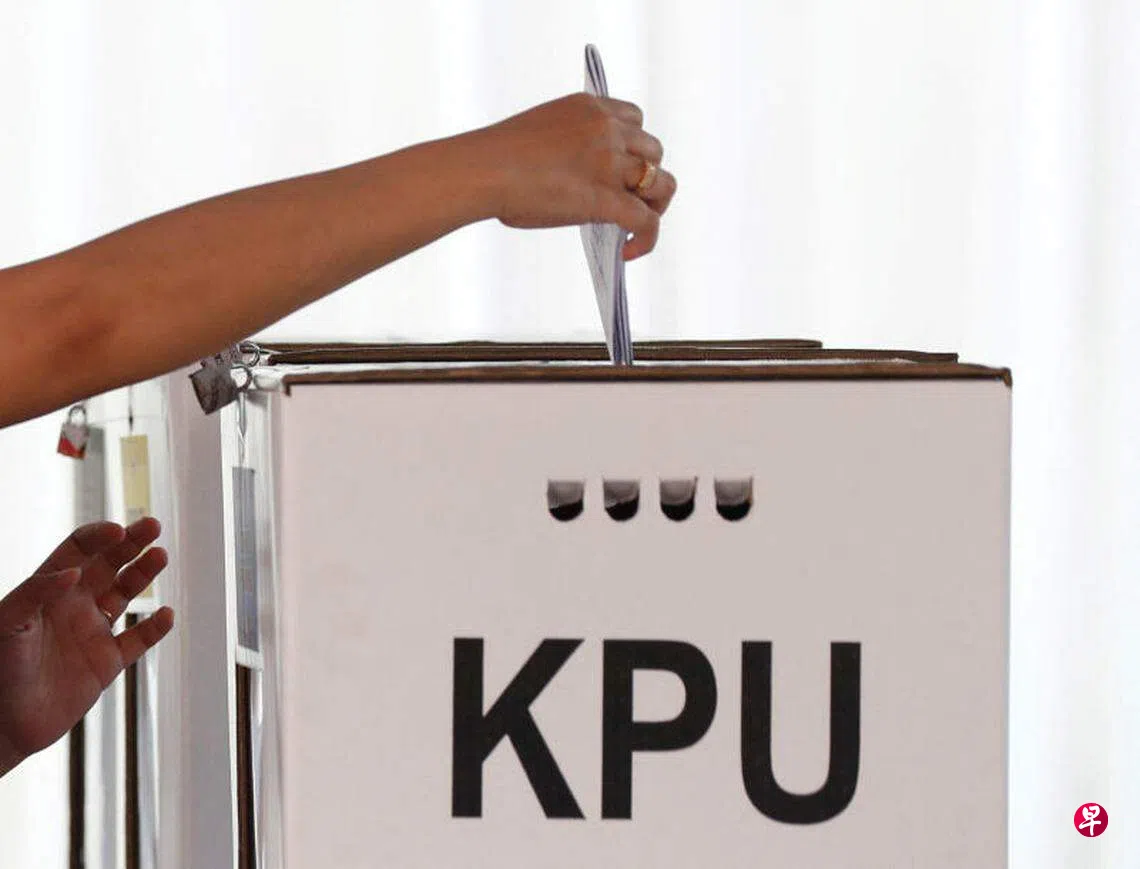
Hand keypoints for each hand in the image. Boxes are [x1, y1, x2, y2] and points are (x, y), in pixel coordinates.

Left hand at [0, 518, 173, 775]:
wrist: (2, 725)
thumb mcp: (6, 624)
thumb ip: (36, 593)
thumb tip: (75, 571)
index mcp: (49, 590)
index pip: (78, 550)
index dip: (98, 536)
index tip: (117, 530)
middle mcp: (74, 605)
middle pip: (109, 563)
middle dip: (131, 542)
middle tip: (153, 525)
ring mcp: (93, 632)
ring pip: (127, 592)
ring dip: (145, 573)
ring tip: (160, 555)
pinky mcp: (107, 662)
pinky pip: (138, 639)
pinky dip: (155, 627)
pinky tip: (167, 614)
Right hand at [476, 93, 677, 259]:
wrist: (482, 170)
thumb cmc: (496, 157)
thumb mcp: (544, 134)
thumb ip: (574, 149)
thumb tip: (586, 186)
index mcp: (589, 108)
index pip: (634, 119)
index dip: (634, 145)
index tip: (624, 163)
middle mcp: (607, 130)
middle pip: (653, 151)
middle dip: (646, 175)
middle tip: (631, 198)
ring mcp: (610, 164)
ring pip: (661, 184)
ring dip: (655, 205)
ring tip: (637, 225)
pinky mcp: (607, 198)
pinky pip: (646, 221)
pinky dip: (646, 239)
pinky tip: (629, 252)